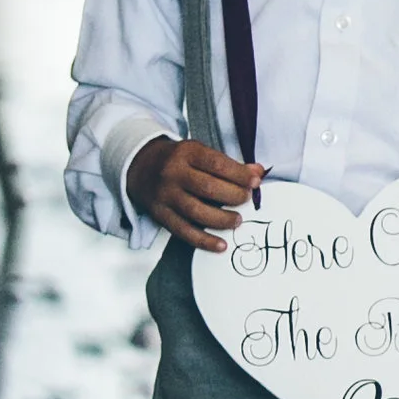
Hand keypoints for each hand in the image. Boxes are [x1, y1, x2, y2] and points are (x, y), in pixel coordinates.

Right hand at [127, 134, 262, 252]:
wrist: (141, 166)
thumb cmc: (179, 160)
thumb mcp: (200, 152)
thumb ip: (228, 164)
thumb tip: (258, 172)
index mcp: (186, 152)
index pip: (217, 164)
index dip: (240, 175)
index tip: (256, 182)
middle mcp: (173, 173)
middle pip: (208, 188)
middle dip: (234, 196)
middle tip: (247, 200)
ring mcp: (165, 195)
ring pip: (196, 211)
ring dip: (222, 219)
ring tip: (237, 220)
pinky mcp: (160, 214)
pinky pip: (183, 231)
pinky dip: (204, 240)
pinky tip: (221, 245)